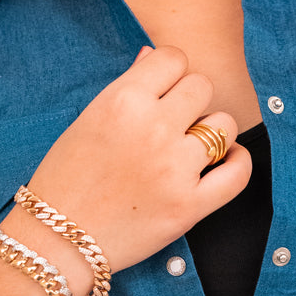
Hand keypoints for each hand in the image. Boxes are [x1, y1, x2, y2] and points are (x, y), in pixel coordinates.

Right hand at [4, 44, 251, 295]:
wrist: (57, 239)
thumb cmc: (66, 178)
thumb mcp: (87, 120)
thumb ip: (126, 87)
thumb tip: (154, 56)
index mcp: (121, 101)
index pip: (173, 58)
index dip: (170, 73)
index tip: (163, 91)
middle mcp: (152, 128)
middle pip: (201, 86)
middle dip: (190, 100)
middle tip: (174, 121)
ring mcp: (174, 168)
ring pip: (224, 125)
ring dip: (212, 131)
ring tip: (193, 145)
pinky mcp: (189, 206)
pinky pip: (238, 173)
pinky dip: (238, 162)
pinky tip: (226, 160)